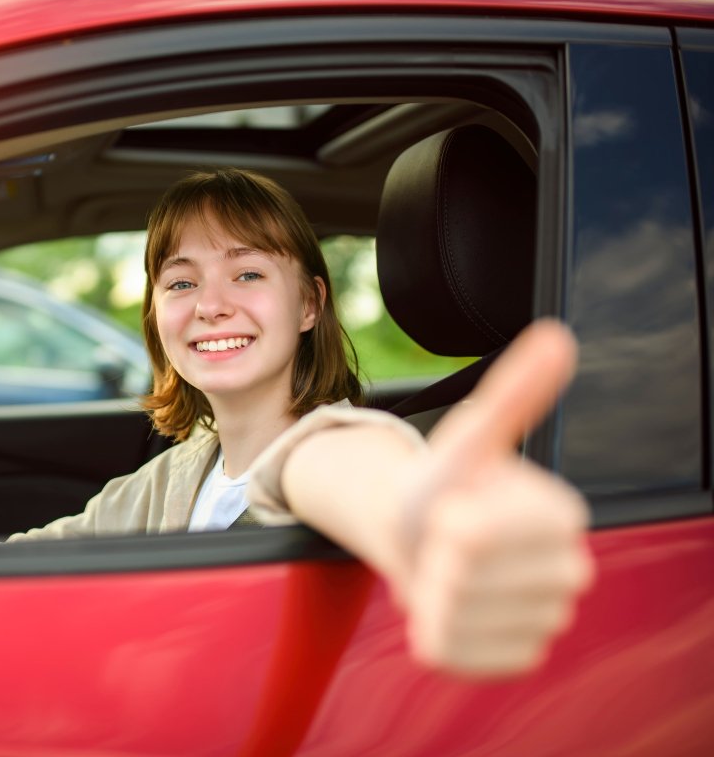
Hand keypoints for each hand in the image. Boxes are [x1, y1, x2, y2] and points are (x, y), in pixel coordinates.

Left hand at [401, 319, 594, 676]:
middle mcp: (571, 573)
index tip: (454, 508)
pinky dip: (429, 633)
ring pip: (451, 617)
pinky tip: (445, 610)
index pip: (475, 534)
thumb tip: (556, 336)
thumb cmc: (448, 484)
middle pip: (461, 576)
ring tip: (442, 573)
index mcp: (563, 516)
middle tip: (443, 543)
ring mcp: (549, 622)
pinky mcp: (520, 659)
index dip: (444, 520)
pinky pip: (451, 654)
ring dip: (426, 595)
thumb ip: (512, 394)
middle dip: (432, 556)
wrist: (426, 535)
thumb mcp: (469, 438)